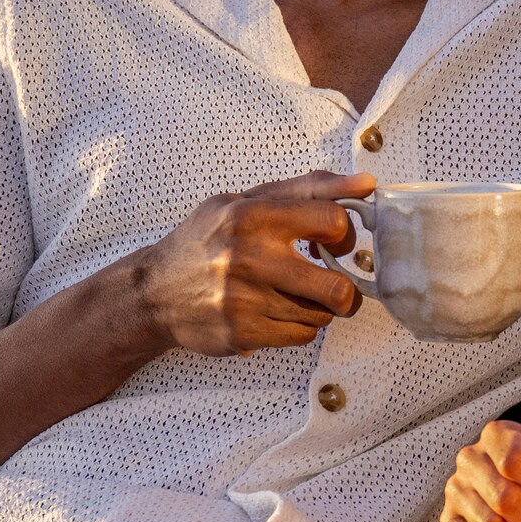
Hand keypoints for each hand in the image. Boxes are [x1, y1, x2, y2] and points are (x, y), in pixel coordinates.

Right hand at [127, 170, 376, 356]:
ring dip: (316, 308)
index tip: (336, 242)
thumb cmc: (206, 241)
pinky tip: (276, 313)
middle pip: (337, 288)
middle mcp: (248, 257)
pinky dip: (298, 328)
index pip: (333, 221)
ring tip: (293, 296)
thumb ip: (307, 189)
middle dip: (344, 290)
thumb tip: (367, 184)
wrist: (153, 291)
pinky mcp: (242, 332)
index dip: (346, 234)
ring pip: (320, 315)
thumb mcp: (246, 201)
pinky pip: (301, 337)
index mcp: (252, 215)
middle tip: (332, 284)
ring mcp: (245, 300)